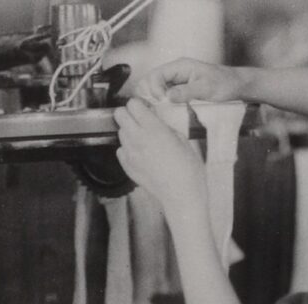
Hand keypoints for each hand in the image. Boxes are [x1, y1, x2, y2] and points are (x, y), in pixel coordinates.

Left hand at [113, 99, 207, 216]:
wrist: (181, 195)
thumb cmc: (188, 169)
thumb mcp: (182, 139)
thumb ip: (165, 126)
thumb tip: (157, 120)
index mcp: (153, 128)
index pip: (133, 104)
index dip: (140, 105)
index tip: (146, 109)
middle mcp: (137, 138)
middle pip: (119, 114)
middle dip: (129, 114)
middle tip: (140, 121)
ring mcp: (130, 153)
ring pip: (120, 132)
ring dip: (129, 132)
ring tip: (144, 140)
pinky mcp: (127, 166)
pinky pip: (121, 150)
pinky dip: (128, 149)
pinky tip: (141, 154)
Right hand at [134, 58, 245, 103]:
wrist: (237, 86)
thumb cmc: (225, 84)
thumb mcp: (207, 88)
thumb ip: (187, 92)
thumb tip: (167, 97)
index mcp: (180, 66)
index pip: (155, 74)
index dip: (153, 88)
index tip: (161, 101)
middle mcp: (174, 73)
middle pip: (149, 81)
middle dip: (148, 95)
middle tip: (157, 109)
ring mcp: (176, 83)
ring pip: (154, 90)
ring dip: (153, 101)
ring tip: (159, 113)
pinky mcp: (179, 93)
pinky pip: (164, 98)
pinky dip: (161, 105)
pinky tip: (165, 114)